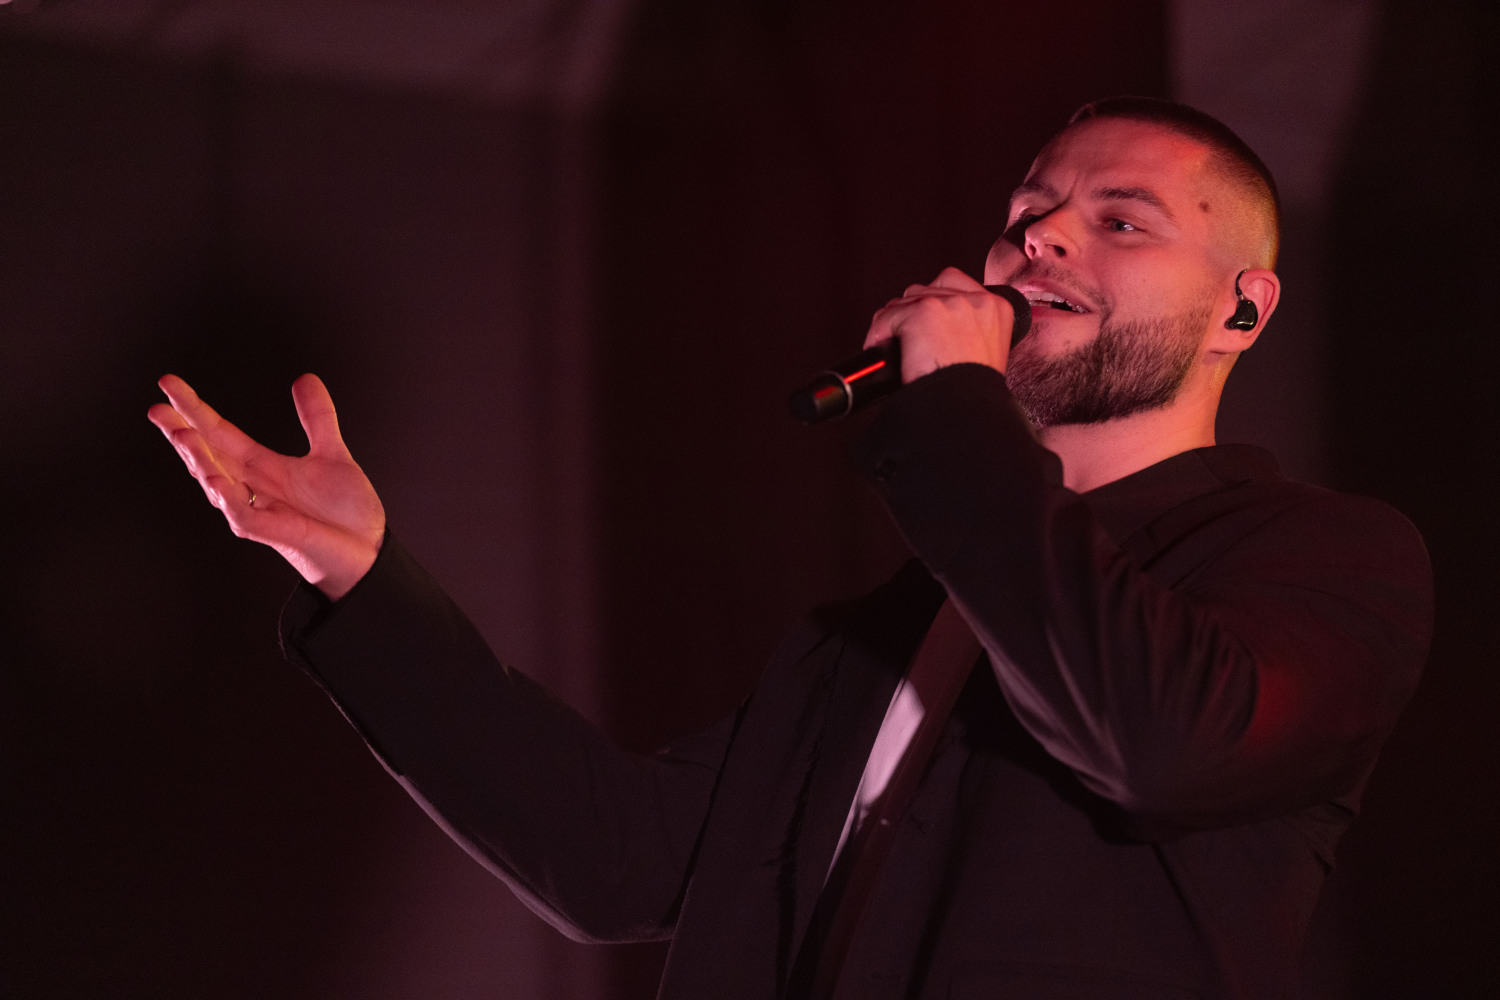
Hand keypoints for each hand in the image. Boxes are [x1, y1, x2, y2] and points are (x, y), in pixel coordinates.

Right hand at [148, 373, 385, 599]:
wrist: (368, 551)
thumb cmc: (345, 513)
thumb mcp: (332, 455)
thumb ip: (317, 418)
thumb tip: (305, 378)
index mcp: (263, 468)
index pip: (220, 433)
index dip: (194, 409)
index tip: (168, 384)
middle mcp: (254, 488)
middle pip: (208, 456)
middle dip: (181, 433)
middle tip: (158, 409)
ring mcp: (260, 511)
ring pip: (217, 484)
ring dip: (198, 461)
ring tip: (181, 435)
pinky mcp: (274, 532)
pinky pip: (242, 515)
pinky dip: (227, 498)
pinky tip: (214, 480)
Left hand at [863, 267, 1019, 382]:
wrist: (964, 410)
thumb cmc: (971, 394)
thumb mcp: (986, 355)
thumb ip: (969, 331)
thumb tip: (939, 330)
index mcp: (996, 308)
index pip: (954, 282)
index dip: (933, 301)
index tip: (925, 322)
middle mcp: (975, 300)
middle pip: (925, 290)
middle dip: (911, 314)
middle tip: (906, 339)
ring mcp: (948, 304)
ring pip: (904, 301)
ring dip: (895, 323)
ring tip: (896, 347)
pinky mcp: (922, 313)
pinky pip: (887, 316)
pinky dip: (878, 334)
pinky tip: (883, 350)